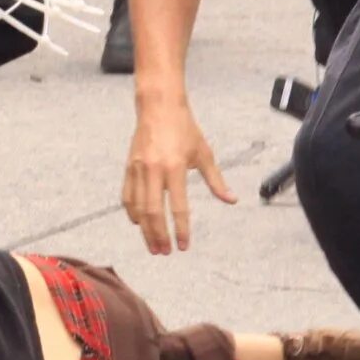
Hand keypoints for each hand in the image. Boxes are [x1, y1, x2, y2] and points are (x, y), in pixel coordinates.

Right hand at [121, 99, 232, 255]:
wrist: (158, 107)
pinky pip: (127, 196)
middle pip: (154, 212)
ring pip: (139, 207)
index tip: (184, 246)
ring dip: (145, 229)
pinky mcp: (129, 167)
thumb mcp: (204, 153)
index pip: (178, 207)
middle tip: (165, 252)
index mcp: (175, 167)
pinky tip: (138, 224)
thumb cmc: (184, 129)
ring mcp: (139, 169)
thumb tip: (231, 200)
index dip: (181, 229)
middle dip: (159, 235)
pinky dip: (132, 212)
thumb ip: (216, 180)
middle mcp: (154, 170)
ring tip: (152, 245)